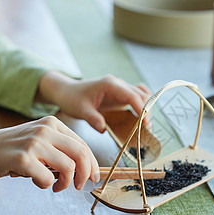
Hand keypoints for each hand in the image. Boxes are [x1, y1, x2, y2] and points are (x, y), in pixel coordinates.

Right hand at [0, 116, 98, 195]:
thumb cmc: (12, 151)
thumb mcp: (39, 142)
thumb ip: (60, 151)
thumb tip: (85, 170)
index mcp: (52, 123)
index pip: (82, 144)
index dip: (92, 164)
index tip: (94, 177)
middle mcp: (45, 130)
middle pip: (81, 154)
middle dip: (85, 174)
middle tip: (80, 187)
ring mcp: (34, 143)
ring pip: (68, 167)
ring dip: (65, 183)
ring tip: (55, 186)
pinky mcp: (23, 158)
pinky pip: (47, 179)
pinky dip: (45, 185)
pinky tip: (36, 181)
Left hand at [36, 71, 151, 132]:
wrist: (66, 91)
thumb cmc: (72, 98)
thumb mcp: (80, 110)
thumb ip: (92, 119)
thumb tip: (104, 129)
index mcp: (110, 85)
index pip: (132, 96)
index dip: (142, 110)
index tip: (145, 124)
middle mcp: (118, 84)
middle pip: (141, 95)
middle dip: (146, 112)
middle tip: (146, 130)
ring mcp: (120, 88)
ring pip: (141, 95)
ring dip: (146, 109)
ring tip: (145, 126)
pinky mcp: (120, 95)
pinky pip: (136, 97)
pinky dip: (141, 106)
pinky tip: (139, 119)